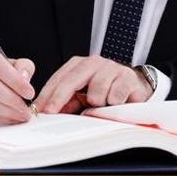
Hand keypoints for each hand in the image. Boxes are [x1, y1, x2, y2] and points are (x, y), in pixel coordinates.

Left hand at [34, 56, 152, 114]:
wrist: (137, 87)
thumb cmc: (106, 92)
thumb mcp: (83, 96)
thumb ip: (67, 101)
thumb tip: (47, 112)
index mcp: (79, 65)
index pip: (59, 78)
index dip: (48, 94)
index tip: (39, 109)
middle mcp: (93, 62)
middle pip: (71, 80)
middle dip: (59, 98)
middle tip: (52, 112)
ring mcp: (111, 68)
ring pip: (96, 92)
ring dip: (97, 104)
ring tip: (103, 105)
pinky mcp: (127, 77)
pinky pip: (115, 96)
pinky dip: (114, 104)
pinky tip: (117, 102)